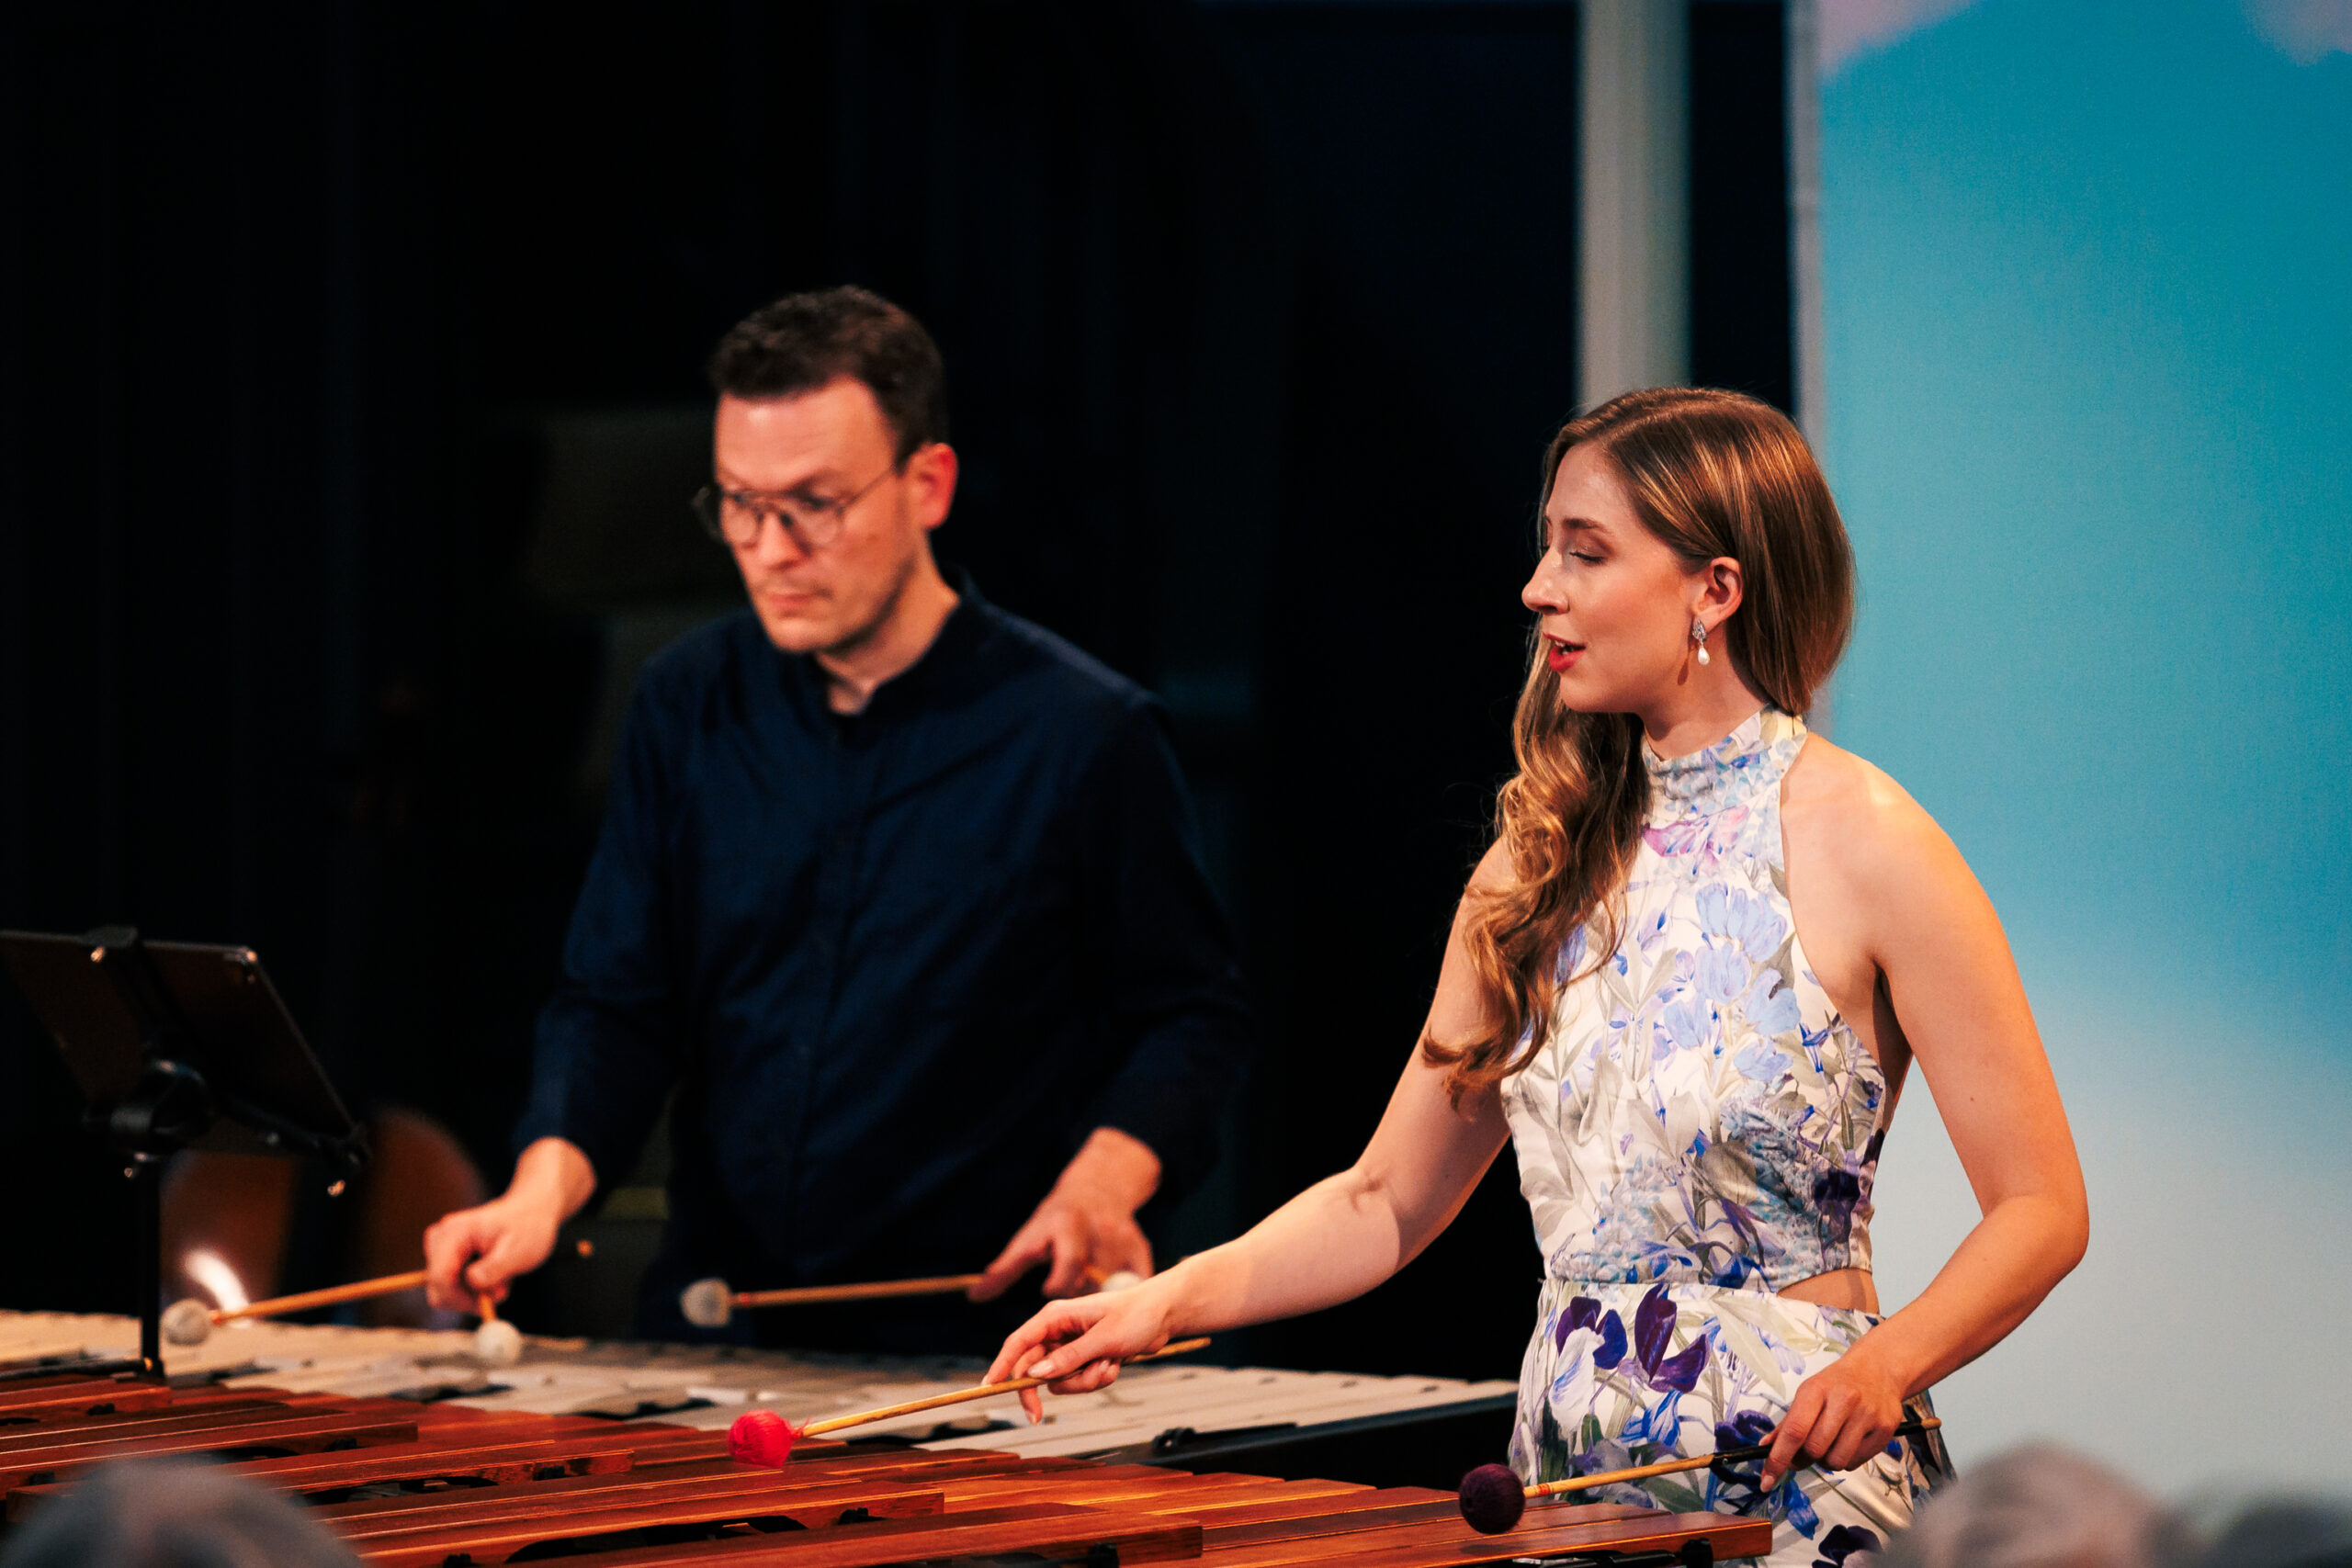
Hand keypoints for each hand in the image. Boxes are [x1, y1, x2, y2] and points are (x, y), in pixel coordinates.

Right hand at [421, 1138, 592, 1313]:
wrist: (532, 1212)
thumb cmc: (527, 1227)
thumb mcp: (517, 1250)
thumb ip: (494, 1268)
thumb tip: (473, 1282)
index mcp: (453, 1233)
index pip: (440, 1278)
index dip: (460, 1299)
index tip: (486, 1304)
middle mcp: (439, 1239)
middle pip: (438, 1290)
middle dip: (469, 1297)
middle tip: (500, 1290)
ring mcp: (440, 1249)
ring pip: (446, 1292)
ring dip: (474, 1293)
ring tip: (502, 1276)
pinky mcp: (446, 1258)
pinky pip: (452, 1288)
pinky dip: (473, 1290)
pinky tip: (494, 1274)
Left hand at [972, 1127, 1158, 1301]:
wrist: (1097, 1189)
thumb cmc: (1054, 1220)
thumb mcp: (1028, 1238)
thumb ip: (1004, 1271)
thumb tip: (973, 1298)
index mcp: (1067, 1226)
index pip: (1069, 1261)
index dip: (1059, 1283)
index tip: (1047, 1291)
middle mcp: (1098, 1230)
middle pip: (1092, 1280)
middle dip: (1079, 1295)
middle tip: (1069, 1300)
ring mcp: (1122, 1239)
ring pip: (1113, 1285)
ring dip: (1099, 1300)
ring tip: (1087, 1301)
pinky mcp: (1139, 1246)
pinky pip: (1135, 1283)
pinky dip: (1124, 1295)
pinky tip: (1112, 1297)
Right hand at [984, 1275, 1182, 1423]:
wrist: (1163, 1315)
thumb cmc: (1136, 1315)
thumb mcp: (1103, 1339)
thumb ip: (1069, 1358)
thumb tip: (1036, 1375)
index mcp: (1055, 1317)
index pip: (1018, 1342)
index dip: (1001, 1365)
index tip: (990, 1387)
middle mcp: (1058, 1332)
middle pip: (1033, 1369)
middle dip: (1047, 1388)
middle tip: (1037, 1418)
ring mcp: (1071, 1346)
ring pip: (1059, 1380)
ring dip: (1084, 1382)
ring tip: (1107, 1365)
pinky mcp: (1085, 1358)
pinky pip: (1079, 1381)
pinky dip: (1097, 1379)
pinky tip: (1115, 1363)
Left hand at [1759, 1346, 1909, 1491]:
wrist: (1878, 1369)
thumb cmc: (1837, 1384)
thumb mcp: (1809, 1393)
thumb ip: (1788, 1422)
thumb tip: (1765, 1447)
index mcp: (1817, 1389)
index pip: (1794, 1430)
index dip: (1778, 1459)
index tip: (1766, 1481)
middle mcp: (1844, 1400)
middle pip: (1814, 1450)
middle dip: (1804, 1458)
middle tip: (1806, 1450)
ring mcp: (1867, 1415)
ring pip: (1836, 1462)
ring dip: (1827, 1461)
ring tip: (1831, 1443)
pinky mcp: (1885, 1430)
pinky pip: (1856, 1463)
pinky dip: (1847, 1459)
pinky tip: (1849, 1441)